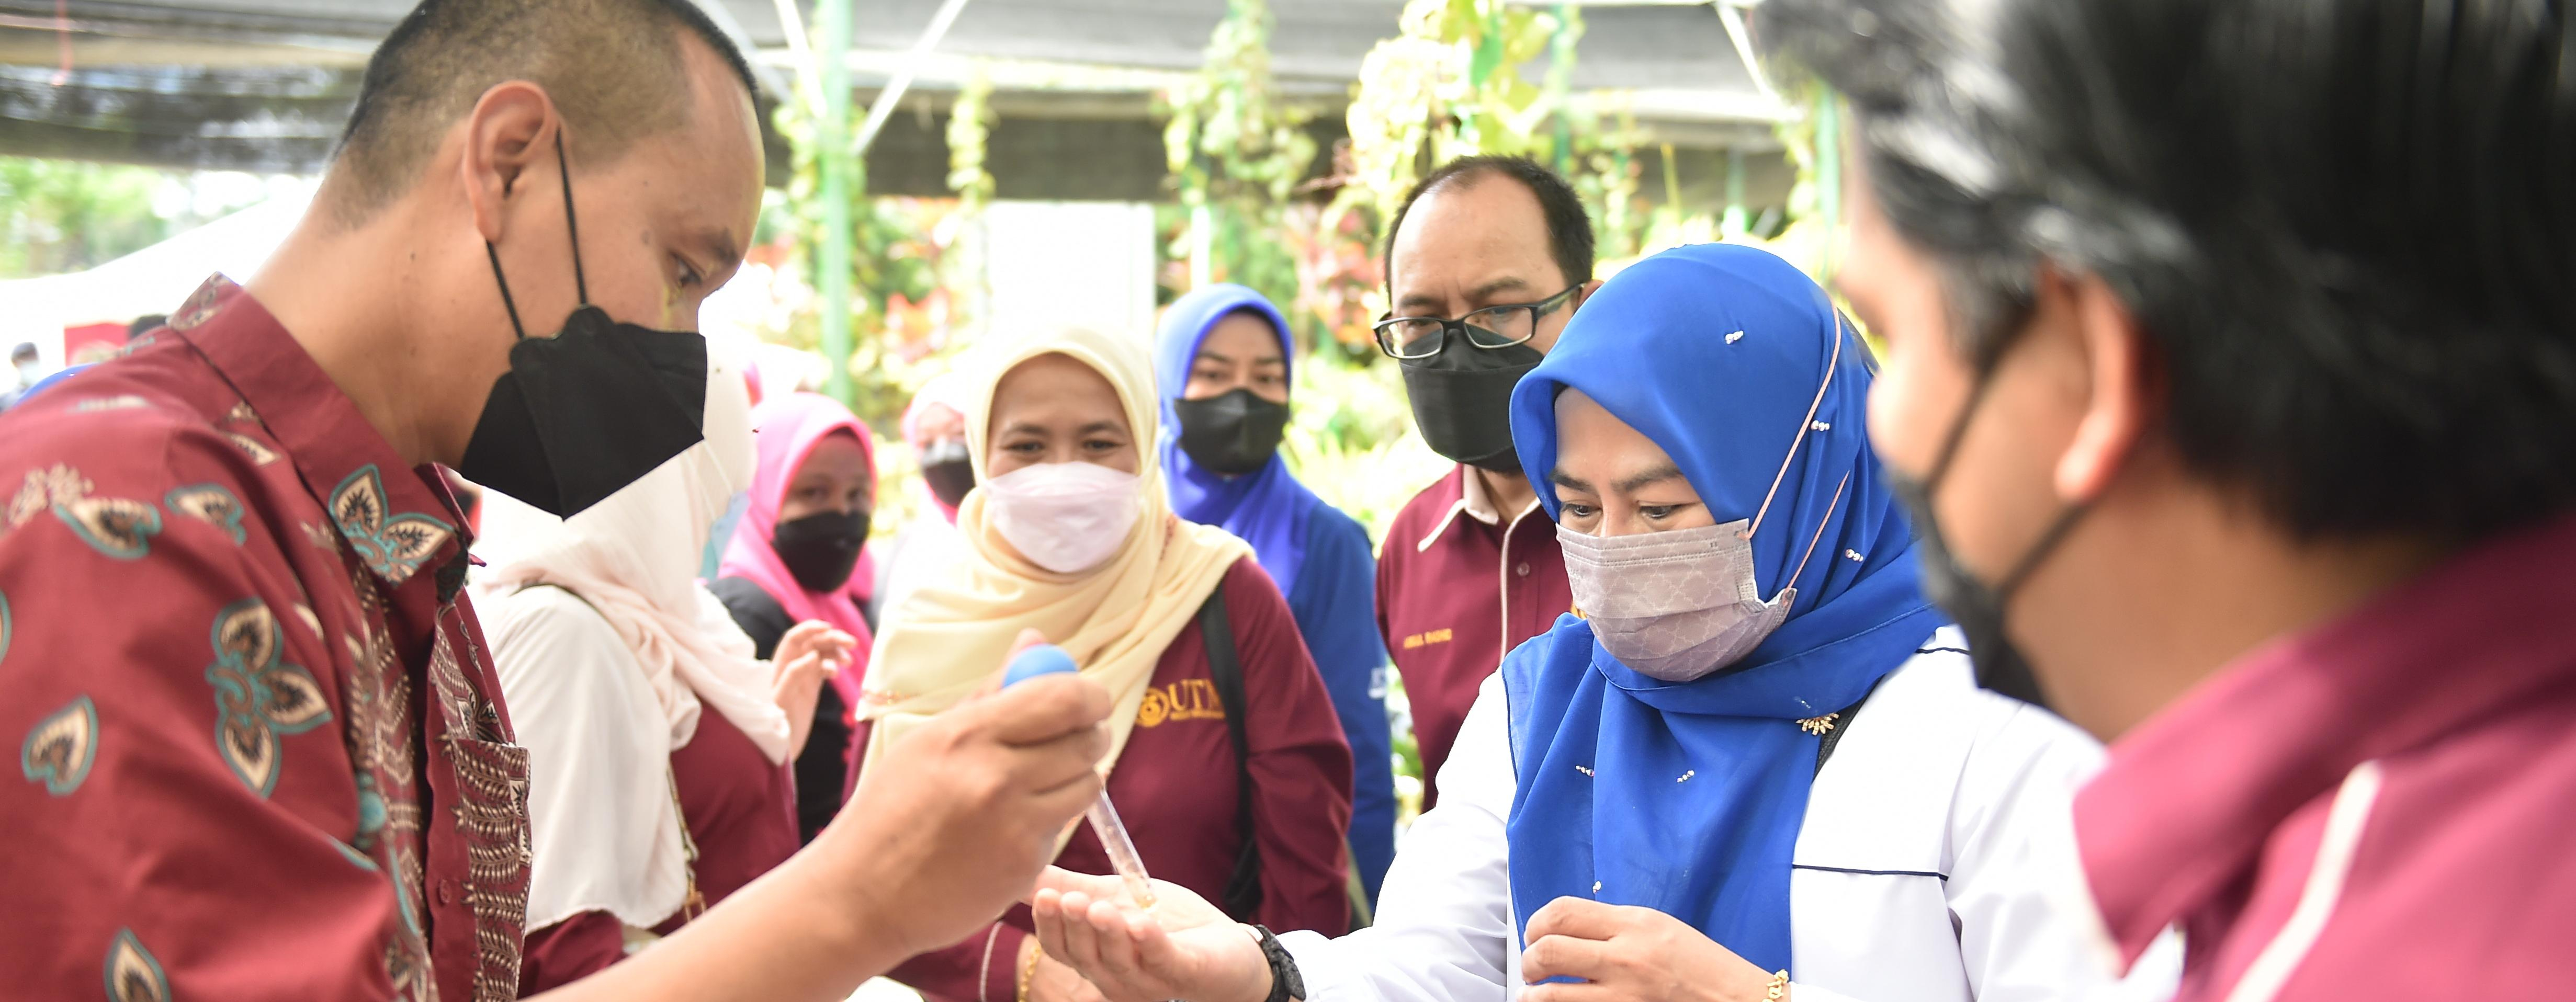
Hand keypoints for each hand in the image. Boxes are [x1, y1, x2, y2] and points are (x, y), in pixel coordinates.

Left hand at [771, 621, 857, 756]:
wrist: (778, 749)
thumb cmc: (773, 726)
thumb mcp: (781, 701)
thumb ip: (793, 676)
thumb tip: (812, 655)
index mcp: (779, 666)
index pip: (794, 638)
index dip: (810, 629)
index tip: (828, 628)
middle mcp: (790, 668)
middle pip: (812, 643)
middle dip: (832, 639)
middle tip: (852, 644)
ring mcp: (802, 678)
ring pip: (821, 654)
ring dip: (836, 652)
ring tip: (848, 661)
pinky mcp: (811, 689)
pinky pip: (824, 669)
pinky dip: (833, 666)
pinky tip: (837, 673)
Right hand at [811, 629, 1111, 957]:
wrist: (862, 894)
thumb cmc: (891, 810)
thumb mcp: (930, 739)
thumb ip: (991, 691)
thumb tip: (1037, 641)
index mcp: (968, 734)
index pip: (1064, 697)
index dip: (1089, 694)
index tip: (1088, 699)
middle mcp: (996, 777)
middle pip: (1086, 740)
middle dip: (1089, 734)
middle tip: (1072, 739)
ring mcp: (1014, 826)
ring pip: (1087, 784)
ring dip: (1076, 778)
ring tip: (1038, 783)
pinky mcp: (1024, 867)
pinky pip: (1062, 827)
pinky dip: (1049, 821)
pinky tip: (1010, 827)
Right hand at [1029, 868, 1271, 1001]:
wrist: (1228, 949)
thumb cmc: (1168, 925)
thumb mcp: (1115, 898)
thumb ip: (1073, 885)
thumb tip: (1026, 870)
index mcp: (1095, 959)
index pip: (1061, 948)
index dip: (1048, 925)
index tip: (1042, 894)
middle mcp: (1115, 977)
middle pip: (1085, 957)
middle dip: (1074, 927)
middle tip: (1067, 899)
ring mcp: (1149, 981)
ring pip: (1119, 962)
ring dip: (1107, 934)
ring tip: (1098, 908)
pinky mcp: (1183, 974)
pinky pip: (1163, 960)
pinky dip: (1150, 942)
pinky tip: (1140, 923)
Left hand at [1520, 898, 1777, 1001]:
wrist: (1733, 998)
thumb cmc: (1699, 965)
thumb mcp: (1657, 927)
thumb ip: (1612, 924)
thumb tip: (1565, 927)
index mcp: (1633, 925)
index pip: (1562, 912)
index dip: (1536, 923)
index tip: (1535, 934)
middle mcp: (1625, 957)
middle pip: (1547, 950)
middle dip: (1529, 960)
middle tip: (1533, 967)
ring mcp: (1623, 995)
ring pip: (1549, 994)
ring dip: (1532, 994)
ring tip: (1535, 992)